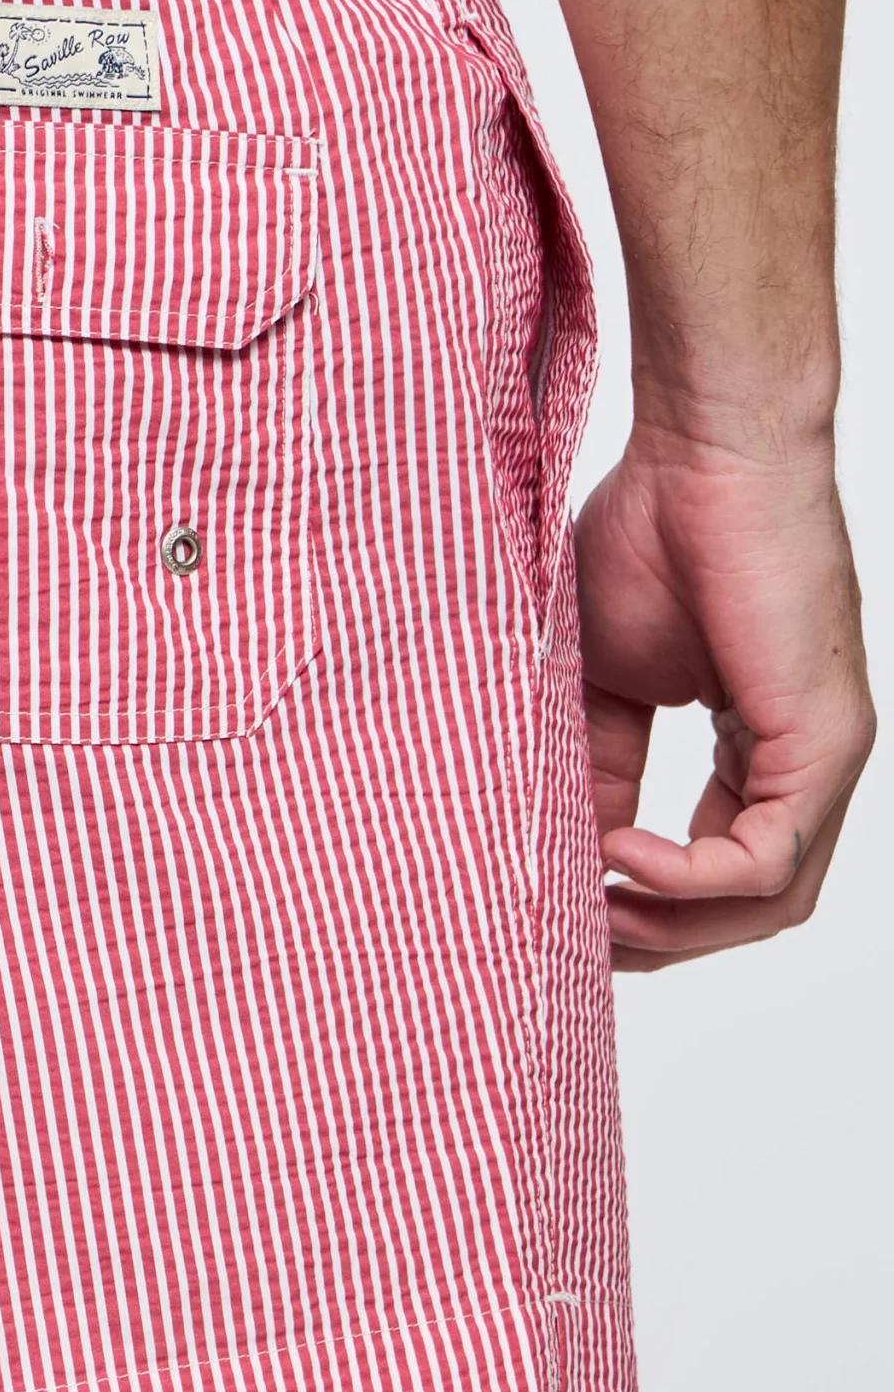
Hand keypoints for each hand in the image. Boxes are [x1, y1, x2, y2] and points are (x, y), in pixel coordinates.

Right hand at [574, 421, 873, 971]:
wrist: (704, 452)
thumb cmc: (654, 531)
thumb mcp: (605, 676)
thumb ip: (602, 763)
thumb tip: (574, 845)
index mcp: (761, 746)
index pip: (719, 869)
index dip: (644, 908)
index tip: (567, 911)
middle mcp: (806, 762)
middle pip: (749, 909)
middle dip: (660, 939)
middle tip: (578, 938)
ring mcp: (824, 757)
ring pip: (768, 903)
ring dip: (674, 924)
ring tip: (596, 906)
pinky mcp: (824, 743)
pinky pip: (767, 861)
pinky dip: (689, 878)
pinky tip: (622, 855)